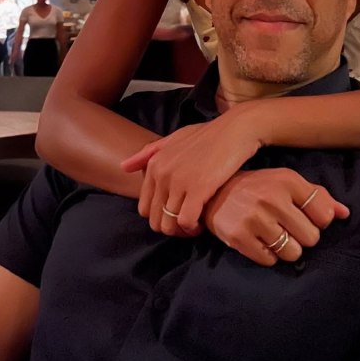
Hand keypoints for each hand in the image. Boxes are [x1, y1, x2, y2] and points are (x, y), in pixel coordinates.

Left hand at [120, 107, 263, 234]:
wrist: (236, 129)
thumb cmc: (208, 134)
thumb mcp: (175, 138)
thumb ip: (149, 153)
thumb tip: (124, 167)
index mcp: (155, 165)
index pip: (145, 207)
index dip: (160, 217)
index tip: (177, 215)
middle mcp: (162, 174)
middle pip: (155, 220)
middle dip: (170, 228)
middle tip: (188, 224)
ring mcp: (179, 182)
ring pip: (169, 225)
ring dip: (183, 231)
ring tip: (196, 225)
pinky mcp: (198, 189)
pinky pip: (186, 222)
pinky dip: (193, 228)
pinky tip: (203, 222)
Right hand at [204, 168, 349, 265]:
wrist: (213, 193)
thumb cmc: (258, 187)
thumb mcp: (287, 182)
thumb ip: (318, 196)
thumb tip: (345, 213)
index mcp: (288, 180)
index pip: (324, 215)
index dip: (319, 222)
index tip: (305, 218)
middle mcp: (272, 198)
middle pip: (311, 238)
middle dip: (302, 237)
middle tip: (287, 228)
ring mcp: (254, 218)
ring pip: (293, 253)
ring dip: (287, 249)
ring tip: (274, 236)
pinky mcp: (239, 237)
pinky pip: (270, 260)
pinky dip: (268, 256)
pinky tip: (259, 241)